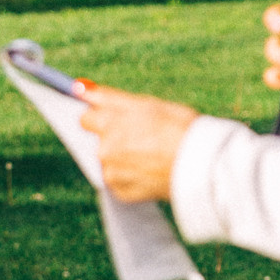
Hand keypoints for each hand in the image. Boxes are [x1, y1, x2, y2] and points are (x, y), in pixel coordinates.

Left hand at [80, 85, 198, 202]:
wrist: (201, 165)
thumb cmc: (180, 128)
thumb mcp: (147, 104)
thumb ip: (108, 96)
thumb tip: (77, 87)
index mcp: (109, 124)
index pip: (85, 118)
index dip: (102, 117)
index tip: (115, 119)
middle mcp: (104, 150)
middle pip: (98, 141)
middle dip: (114, 138)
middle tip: (144, 138)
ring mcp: (112, 173)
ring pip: (109, 162)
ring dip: (122, 159)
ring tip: (152, 155)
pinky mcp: (121, 193)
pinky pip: (119, 182)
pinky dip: (130, 177)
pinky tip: (151, 170)